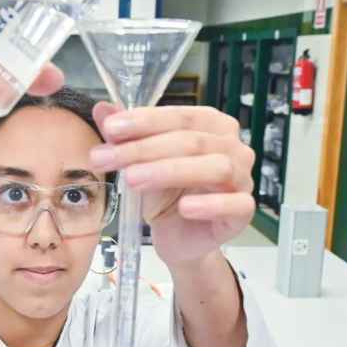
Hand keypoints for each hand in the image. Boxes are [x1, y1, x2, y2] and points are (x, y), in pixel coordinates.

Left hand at [90, 105, 254, 265]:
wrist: (178, 236)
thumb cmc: (165, 194)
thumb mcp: (139, 162)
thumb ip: (124, 136)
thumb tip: (102, 109)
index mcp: (211, 125)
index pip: (180, 116)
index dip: (145, 121)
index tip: (110, 129)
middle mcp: (233, 147)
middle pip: (192, 141)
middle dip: (144, 149)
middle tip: (106, 158)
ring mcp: (242, 178)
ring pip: (215, 168)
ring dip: (170, 171)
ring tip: (133, 180)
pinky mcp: (243, 211)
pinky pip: (235, 204)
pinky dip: (210, 204)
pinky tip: (184, 207)